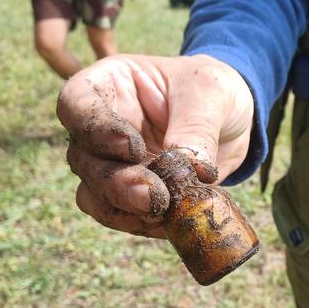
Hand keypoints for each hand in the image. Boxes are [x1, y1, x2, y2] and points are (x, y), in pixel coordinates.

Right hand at [56, 54, 254, 237]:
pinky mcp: (131, 195)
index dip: (95, 129)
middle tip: (154, 196)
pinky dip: (142, 224)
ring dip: (123, 210)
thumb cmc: (214, 91)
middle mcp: (101, 126)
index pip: (76, 102)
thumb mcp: (212, 93)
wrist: (232, 122)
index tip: (133, 148)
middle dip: (116, 182)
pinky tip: (170, 224)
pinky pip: (121, 217)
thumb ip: (196, 127)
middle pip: (83, 158)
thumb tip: (189, 170)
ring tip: (163, 213)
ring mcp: (112, 164)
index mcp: (111, 83)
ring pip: (93, 194)